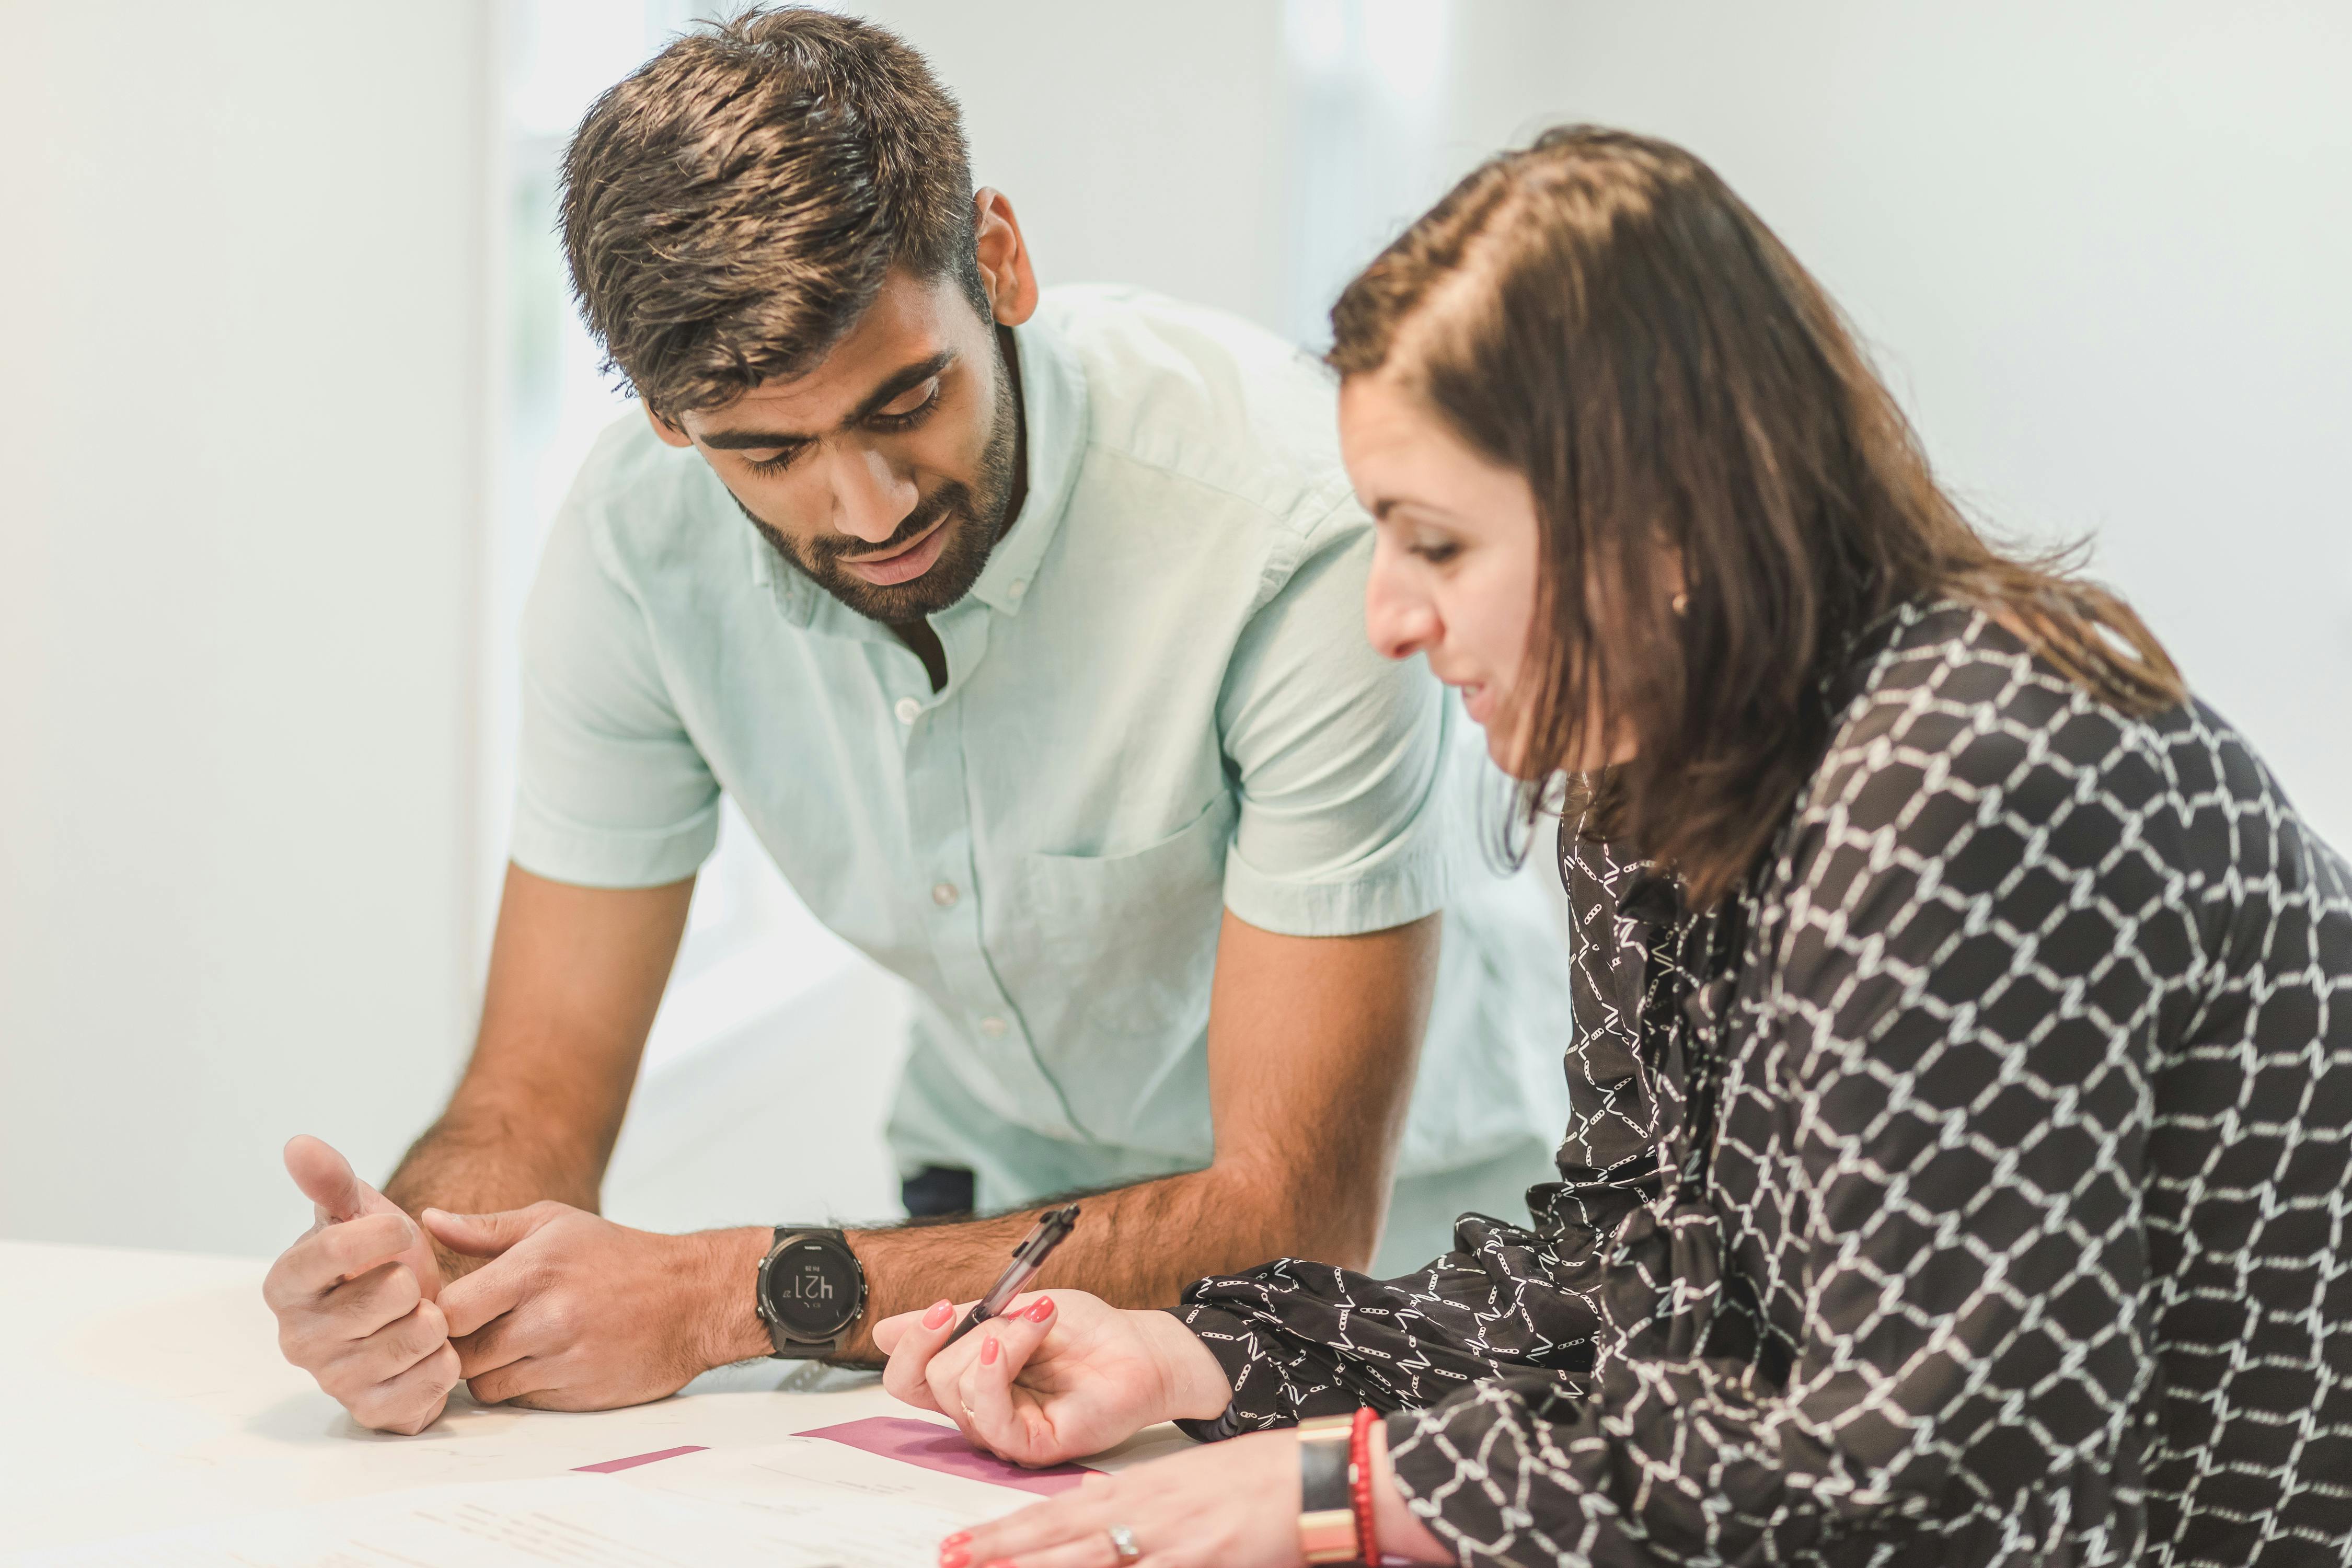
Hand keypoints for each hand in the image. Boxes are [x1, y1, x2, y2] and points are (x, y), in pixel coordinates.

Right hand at [263, 1135, 459, 1434]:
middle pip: (385, 1295)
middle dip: (412, 1282)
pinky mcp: (373, 1411)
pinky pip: (429, 1382)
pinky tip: (433, 1351)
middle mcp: (298, 1339)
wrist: (414, 1311)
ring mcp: (334, 1380)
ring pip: (414, 1338)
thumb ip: (330, 1180)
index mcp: (286, 1286)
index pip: (328, 1252)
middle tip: (408, 1286)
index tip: (401, 1229)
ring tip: (422, 1315)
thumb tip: (298, 1143)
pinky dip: (444, 1361)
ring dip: (434, 1320)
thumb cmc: (379, 1258)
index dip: (377, 1236)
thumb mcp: (359, 1210)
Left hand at [426, 1202, 757, 1409]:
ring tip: (512, 1346)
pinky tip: (543, 1362)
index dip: (438, 1315)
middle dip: (459, 1347)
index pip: (449, 1311)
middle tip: (476, 1331)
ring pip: (486, 1387)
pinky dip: (522, 1387)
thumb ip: (487, 1228)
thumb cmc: (619, 1255)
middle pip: (461, 1356)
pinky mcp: (578, 1395)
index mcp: (534, 1270)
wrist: (693, 1298)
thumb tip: (428, 1220)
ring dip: (489, 1372)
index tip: (452, 1308)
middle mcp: (547, 1319)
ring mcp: (564, 1361)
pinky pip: (522, 1402)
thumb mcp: (555, 1223)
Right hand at [875, 1290, 1231, 1465]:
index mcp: (970, 1375)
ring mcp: (1002, 1428)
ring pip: (955, 1390)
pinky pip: (989, 1415)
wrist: (1142, 1349)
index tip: (937, 1309)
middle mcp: (979, 1407)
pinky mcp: (1028, 1445)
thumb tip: (884, 1330)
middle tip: (993, 1308)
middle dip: (950, 1334)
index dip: (910, 1343)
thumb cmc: (1088, 1332)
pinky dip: (994, 1371)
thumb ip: (958, 1321)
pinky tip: (1011, 1344)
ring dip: (995, 1339)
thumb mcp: (1014, 1310)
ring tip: (1039, 1318)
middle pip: (922, 1382)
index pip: (910, 1376)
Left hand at [941, 1425, 1455, 1567]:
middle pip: (1060, 1539)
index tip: (960, 1544)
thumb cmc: (1258, 1479)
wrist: (1319, 1475)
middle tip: (949, 1559)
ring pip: (1091, 1561)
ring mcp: (1171, 1542)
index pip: (1057, 1511)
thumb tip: (1096, 1527)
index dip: (1006, 1531)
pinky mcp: (1202, 1563)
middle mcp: (1145, 1513)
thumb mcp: (1186, 1482)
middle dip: (1001, 1554)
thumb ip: (1139, 1505)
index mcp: (1141, 1487)